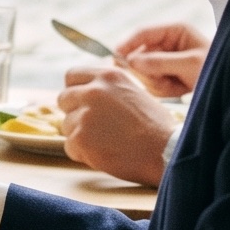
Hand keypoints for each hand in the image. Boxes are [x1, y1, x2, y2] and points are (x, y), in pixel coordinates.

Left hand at [58, 64, 178, 185]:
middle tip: (93, 126)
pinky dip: (82, 153)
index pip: (72, 75)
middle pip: (64, 98)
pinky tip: (104, 154)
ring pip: (66, 124)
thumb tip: (87, 91)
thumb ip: (108, 90)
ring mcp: (84, 114)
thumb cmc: (156, 127)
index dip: (75, 90)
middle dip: (74, 112)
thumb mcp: (134, 92)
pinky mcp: (80, 137)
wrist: (166, 152)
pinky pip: (70, 146)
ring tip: (106, 142)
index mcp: (108, 76)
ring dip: (80, 135)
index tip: (80, 102)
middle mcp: (93, 91)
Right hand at [113, 21, 207, 96]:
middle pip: (140, 54)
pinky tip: (179, 90)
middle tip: (162, 81)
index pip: (143, 33)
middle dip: (149, 71)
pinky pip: (153, 82)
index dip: (127, 44)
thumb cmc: (215, 69)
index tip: (115, 57)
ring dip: (157, 82)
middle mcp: (169, 43)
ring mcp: (168, 60)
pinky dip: (163, 89)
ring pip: (144, 71)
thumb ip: (160, 62)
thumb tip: (132, 62)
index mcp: (175, 31)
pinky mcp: (168, 75)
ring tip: (178, 87)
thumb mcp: (189, 64)